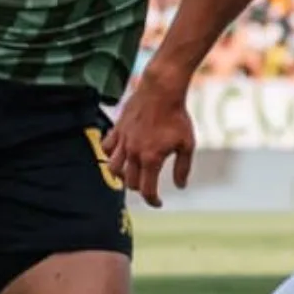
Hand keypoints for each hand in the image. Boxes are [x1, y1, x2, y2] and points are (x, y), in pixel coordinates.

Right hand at [104, 67, 195, 207]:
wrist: (162, 90)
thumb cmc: (177, 116)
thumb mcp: (187, 144)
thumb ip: (182, 168)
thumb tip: (180, 186)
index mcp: (151, 159)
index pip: (147, 191)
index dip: (153, 201)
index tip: (158, 203)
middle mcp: (134, 153)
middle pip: (130, 183)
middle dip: (140, 188)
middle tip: (149, 186)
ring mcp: (123, 141)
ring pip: (114, 168)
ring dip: (122, 175)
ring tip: (131, 173)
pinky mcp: (117, 129)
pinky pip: (106, 147)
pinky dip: (110, 154)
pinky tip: (119, 154)